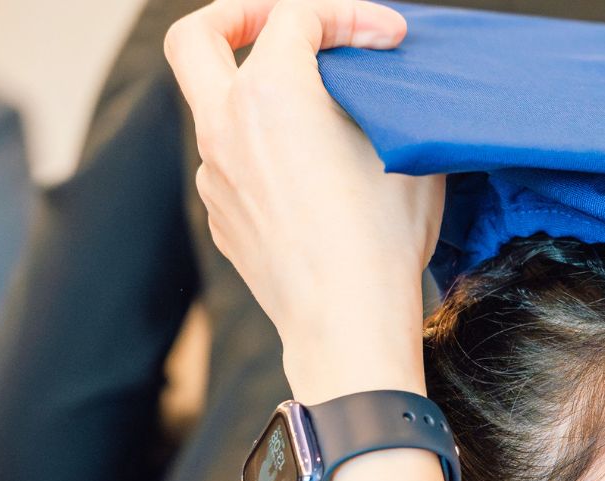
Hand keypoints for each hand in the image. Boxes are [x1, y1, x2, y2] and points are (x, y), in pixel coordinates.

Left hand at [165, 0, 440, 402]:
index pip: (297, 17)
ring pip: (217, 110)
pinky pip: (233, 167)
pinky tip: (313, 186)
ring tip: (318, 125)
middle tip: (274, 25)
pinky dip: (266, 158)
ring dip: (260, 102)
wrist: (347, 324)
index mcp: (271, 93)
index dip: (349, 15)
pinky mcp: (222, 217)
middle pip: (197, 38)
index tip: (390, 38)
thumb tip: (386, 95)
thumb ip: (385, 103)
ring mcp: (214, 174)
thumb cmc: (381, 241)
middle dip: (234, 17)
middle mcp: (226, 124)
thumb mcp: (407, 153)